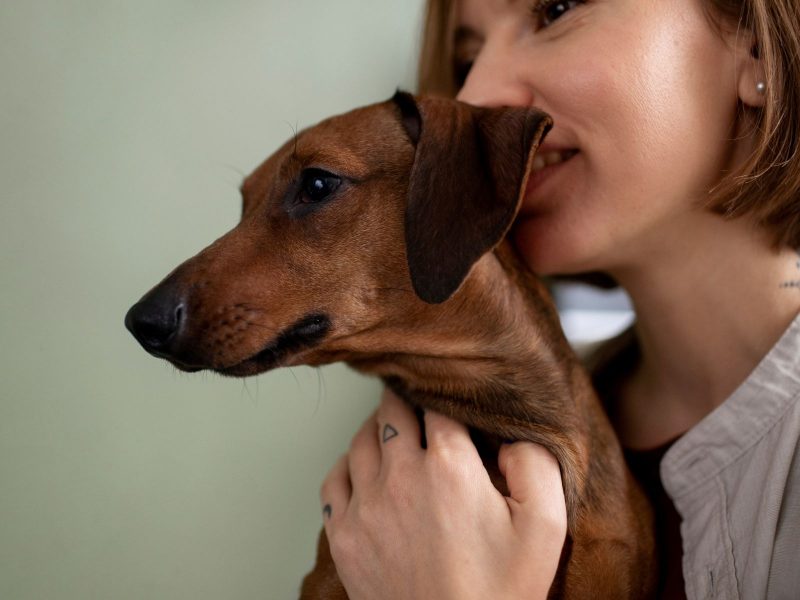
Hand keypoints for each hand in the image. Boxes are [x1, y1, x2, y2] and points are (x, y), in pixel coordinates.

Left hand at [320, 388, 566, 599]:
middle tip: (418, 405)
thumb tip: (508, 435)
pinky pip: (334, 479)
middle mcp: (401, 477)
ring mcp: (367, 506)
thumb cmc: (500, 592)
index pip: (438, 404)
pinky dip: (347, 465)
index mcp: (450, 467)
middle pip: (392, 410)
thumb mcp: (546, 526)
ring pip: (359, 439)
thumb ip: (536, 465)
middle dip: (406, 401)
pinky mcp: (345, 535)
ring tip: (391, 433)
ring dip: (376, 429)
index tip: (449, 403)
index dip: (445, 398)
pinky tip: (362, 470)